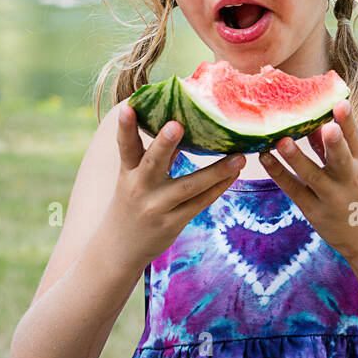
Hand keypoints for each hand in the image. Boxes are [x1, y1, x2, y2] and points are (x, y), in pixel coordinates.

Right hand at [102, 104, 243, 267]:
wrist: (118, 249)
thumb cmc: (131, 204)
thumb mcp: (134, 178)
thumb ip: (156, 155)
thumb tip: (179, 123)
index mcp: (128, 172)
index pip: (125, 146)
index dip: (125, 127)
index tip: (129, 107)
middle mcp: (140, 188)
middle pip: (153, 162)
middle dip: (164, 143)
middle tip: (177, 124)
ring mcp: (157, 207)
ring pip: (188, 186)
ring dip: (216, 171)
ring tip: (240, 157)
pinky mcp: (173, 222)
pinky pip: (200, 202)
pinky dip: (219, 187)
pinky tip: (235, 174)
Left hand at [257, 98, 357, 261]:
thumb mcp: (354, 170)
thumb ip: (332, 148)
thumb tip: (312, 122)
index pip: (355, 140)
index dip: (348, 122)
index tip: (341, 102)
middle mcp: (348, 180)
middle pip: (340, 159)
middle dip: (334, 143)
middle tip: (326, 127)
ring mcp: (331, 197)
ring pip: (312, 176)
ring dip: (296, 158)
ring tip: (282, 141)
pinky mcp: (314, 211)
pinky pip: (294, 190)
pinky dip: (279, 174)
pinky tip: (265, 158)